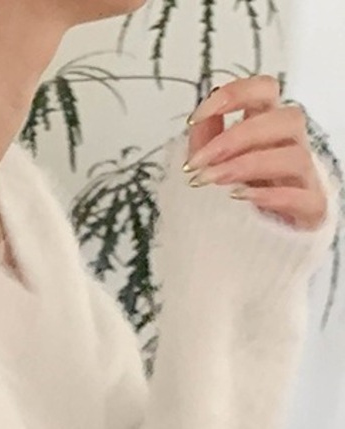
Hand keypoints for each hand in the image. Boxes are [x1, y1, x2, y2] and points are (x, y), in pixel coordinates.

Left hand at [187, 76, 329, 232]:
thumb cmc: (225, 209)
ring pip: (296, 156)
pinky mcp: (310, 213)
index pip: (265, 91)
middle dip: (238, 136)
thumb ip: (203, 143)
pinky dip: (273, 196)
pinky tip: (242, 199)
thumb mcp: (206, 171)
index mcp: (265, 131)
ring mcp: (303, 180)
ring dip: (249, 165)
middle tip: (199, 162)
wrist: (237, 259)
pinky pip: (305, 198)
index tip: (196, 116)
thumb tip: (199, 118)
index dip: (234, 94)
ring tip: (212, 182)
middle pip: (287, 118)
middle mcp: (289, 148)